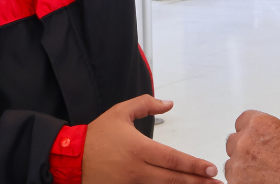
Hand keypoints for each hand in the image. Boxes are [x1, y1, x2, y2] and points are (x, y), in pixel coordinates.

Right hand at [82, 96, 219, 183]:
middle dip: (197, 183)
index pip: (173, 159)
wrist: (69, 158)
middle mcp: (137, 170)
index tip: (210, 168)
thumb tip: (169, 103)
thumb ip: (146, 105)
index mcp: (138, 149)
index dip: (194, 165)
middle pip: (173, 179)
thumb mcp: (120, 112)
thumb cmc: (96, 136)